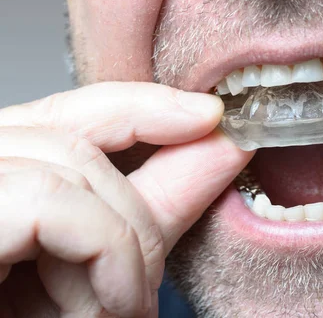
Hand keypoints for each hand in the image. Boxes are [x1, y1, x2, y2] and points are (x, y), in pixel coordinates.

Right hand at [0, 82, 252, 316]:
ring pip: (70, 169)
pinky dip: (103, 252)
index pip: (72, 111)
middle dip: (136, 211)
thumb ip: (154, 204)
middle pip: (75, 139)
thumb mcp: (96, 268)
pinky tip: (108, 305)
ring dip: (121, 246)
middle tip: (145, 286)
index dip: (145, 106)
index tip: (209, 115)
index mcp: (0, 180)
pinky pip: (52, 203)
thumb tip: (220, 145)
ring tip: (119, 309)